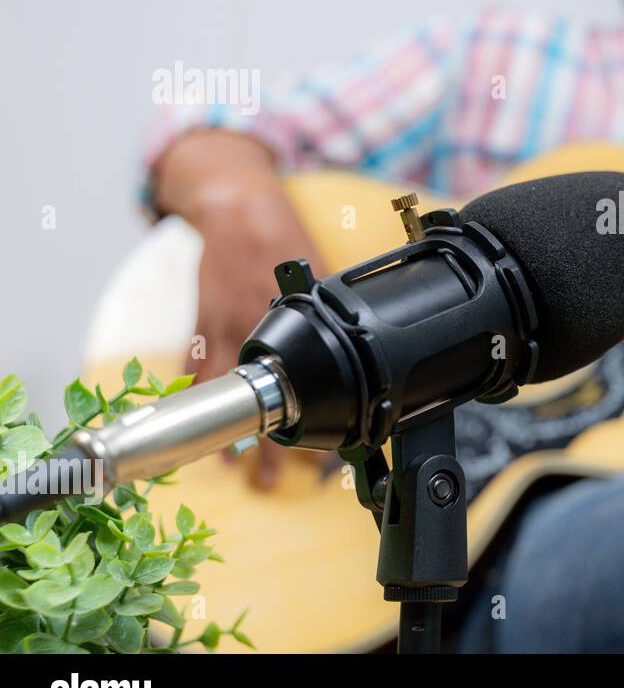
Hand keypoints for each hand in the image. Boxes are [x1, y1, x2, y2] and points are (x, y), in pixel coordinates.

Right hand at [186, 170, 323, 490]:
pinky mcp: (201, 318)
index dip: (314, 423)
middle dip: (267, 443)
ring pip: (226, 390)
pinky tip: (193, 418)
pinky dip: (195, 392)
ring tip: (232, 466)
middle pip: (263, 398)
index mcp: (292, 317)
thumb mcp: (318, 266)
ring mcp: (224, 325)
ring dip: (227, 428)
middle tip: (270, 481)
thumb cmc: (281, 235)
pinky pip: (195, 362)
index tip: (318, 458)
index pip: (307, 384)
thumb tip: (365, 332)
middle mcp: (256, 328)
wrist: (236, 206)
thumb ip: (332, 304)